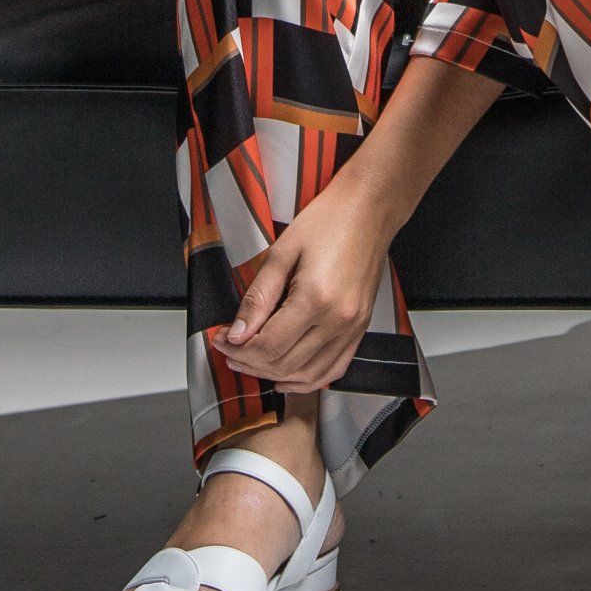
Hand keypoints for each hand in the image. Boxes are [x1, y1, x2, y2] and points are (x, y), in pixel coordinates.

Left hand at [222, 176, 393, 393]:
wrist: (369, 210)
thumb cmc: (329, 221)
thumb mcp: (282, 252)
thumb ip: (258, 297)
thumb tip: (237, 332)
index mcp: (316, 298)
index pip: (268, 346)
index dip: (237, 349)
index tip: (221, 339)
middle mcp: (338, 320)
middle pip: (284, 364)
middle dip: (249, 362)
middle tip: (229, 349)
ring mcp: (352, 328)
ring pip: (307, 374)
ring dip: (273, 374)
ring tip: (250, 361)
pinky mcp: (360, 329)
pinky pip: (333, 370)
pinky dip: (307, 379)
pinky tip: (286, 376)